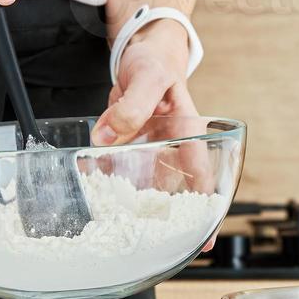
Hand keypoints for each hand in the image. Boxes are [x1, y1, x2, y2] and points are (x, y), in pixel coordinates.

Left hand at [94, 20, 216, 251]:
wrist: (140, 51)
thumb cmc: (155, 63)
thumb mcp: (147, 79)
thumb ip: (131, 108)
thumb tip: (105, 139)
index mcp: (190, 134)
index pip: (204, 180)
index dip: (206, 213)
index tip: (204, 241)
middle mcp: (174, 148)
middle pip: (176, 193)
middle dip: (167, 222)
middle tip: (155, 248)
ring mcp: (152, 150)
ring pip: (146, 186)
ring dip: (132, 206)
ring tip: (120, 230)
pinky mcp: (130, 147)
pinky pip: (120, 169)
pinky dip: (106, 179)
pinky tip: (92, 187)